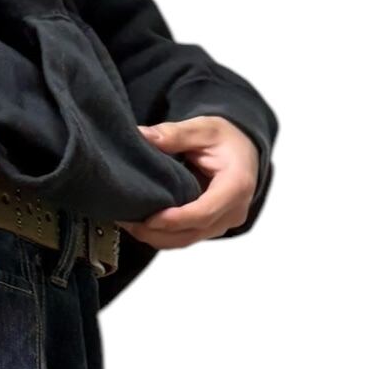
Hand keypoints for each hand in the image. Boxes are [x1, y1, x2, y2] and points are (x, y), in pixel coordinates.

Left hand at [124, 115, 259, 248]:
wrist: (243, 152)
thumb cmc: (226, 140)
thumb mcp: (203, 129)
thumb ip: (175, 134)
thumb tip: (143, 135)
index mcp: (236, 186)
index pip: (204, 213)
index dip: (175, 220)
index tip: (148, 219)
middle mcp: (233, 211)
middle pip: (191, 233)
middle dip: (156, 232)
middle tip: (126, 221)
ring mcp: (222, 224)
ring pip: (185, 240)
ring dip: (155, 236)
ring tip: (128, 223)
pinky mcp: (211, 228)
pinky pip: (185, 237)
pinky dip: (162, 234)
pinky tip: (141, 224)